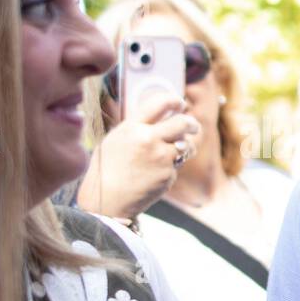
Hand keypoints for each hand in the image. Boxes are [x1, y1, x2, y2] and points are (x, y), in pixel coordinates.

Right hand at [77, 91, 199, 219]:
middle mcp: (149, 139)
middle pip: (182, 123)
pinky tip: (154, 173)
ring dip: (185, 147)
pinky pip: (176, 166)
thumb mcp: (116, 138)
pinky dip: (170, 167)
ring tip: (178, 150)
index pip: (161, 103)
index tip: (179, 103)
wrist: (106, 199)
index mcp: (133, 127)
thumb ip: (138, 126)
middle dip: (192, 123)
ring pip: (186, 146)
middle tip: (193, 125)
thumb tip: (161, 116)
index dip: (174, 100)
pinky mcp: (168, 176)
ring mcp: (161, 158)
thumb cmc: (108, 168)